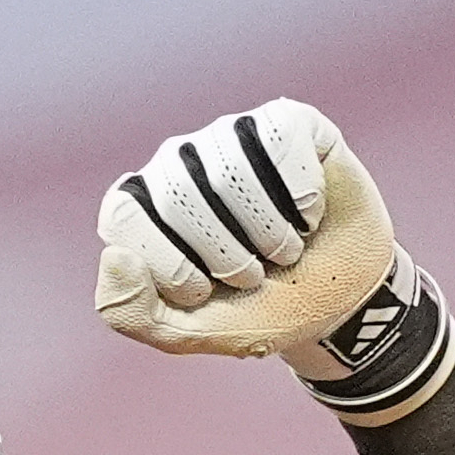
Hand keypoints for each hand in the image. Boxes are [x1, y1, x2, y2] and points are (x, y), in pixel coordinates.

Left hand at [91, 100, 449, 412]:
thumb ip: (130, 313)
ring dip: (268, 233)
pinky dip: (303, 197)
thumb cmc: (256, 310)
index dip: (168, 265)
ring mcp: (230, 138)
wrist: (340, 301)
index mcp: (140, 209)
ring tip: (284, 251)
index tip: (203, 292)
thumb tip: (114, 256)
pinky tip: (309, 215)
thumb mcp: (188, 332)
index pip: (123, 216)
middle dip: (225, 257)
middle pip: (178, 195)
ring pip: (231, 171)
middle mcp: (177, 163)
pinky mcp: (284, 123)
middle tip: (253, 277)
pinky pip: (280, 142)